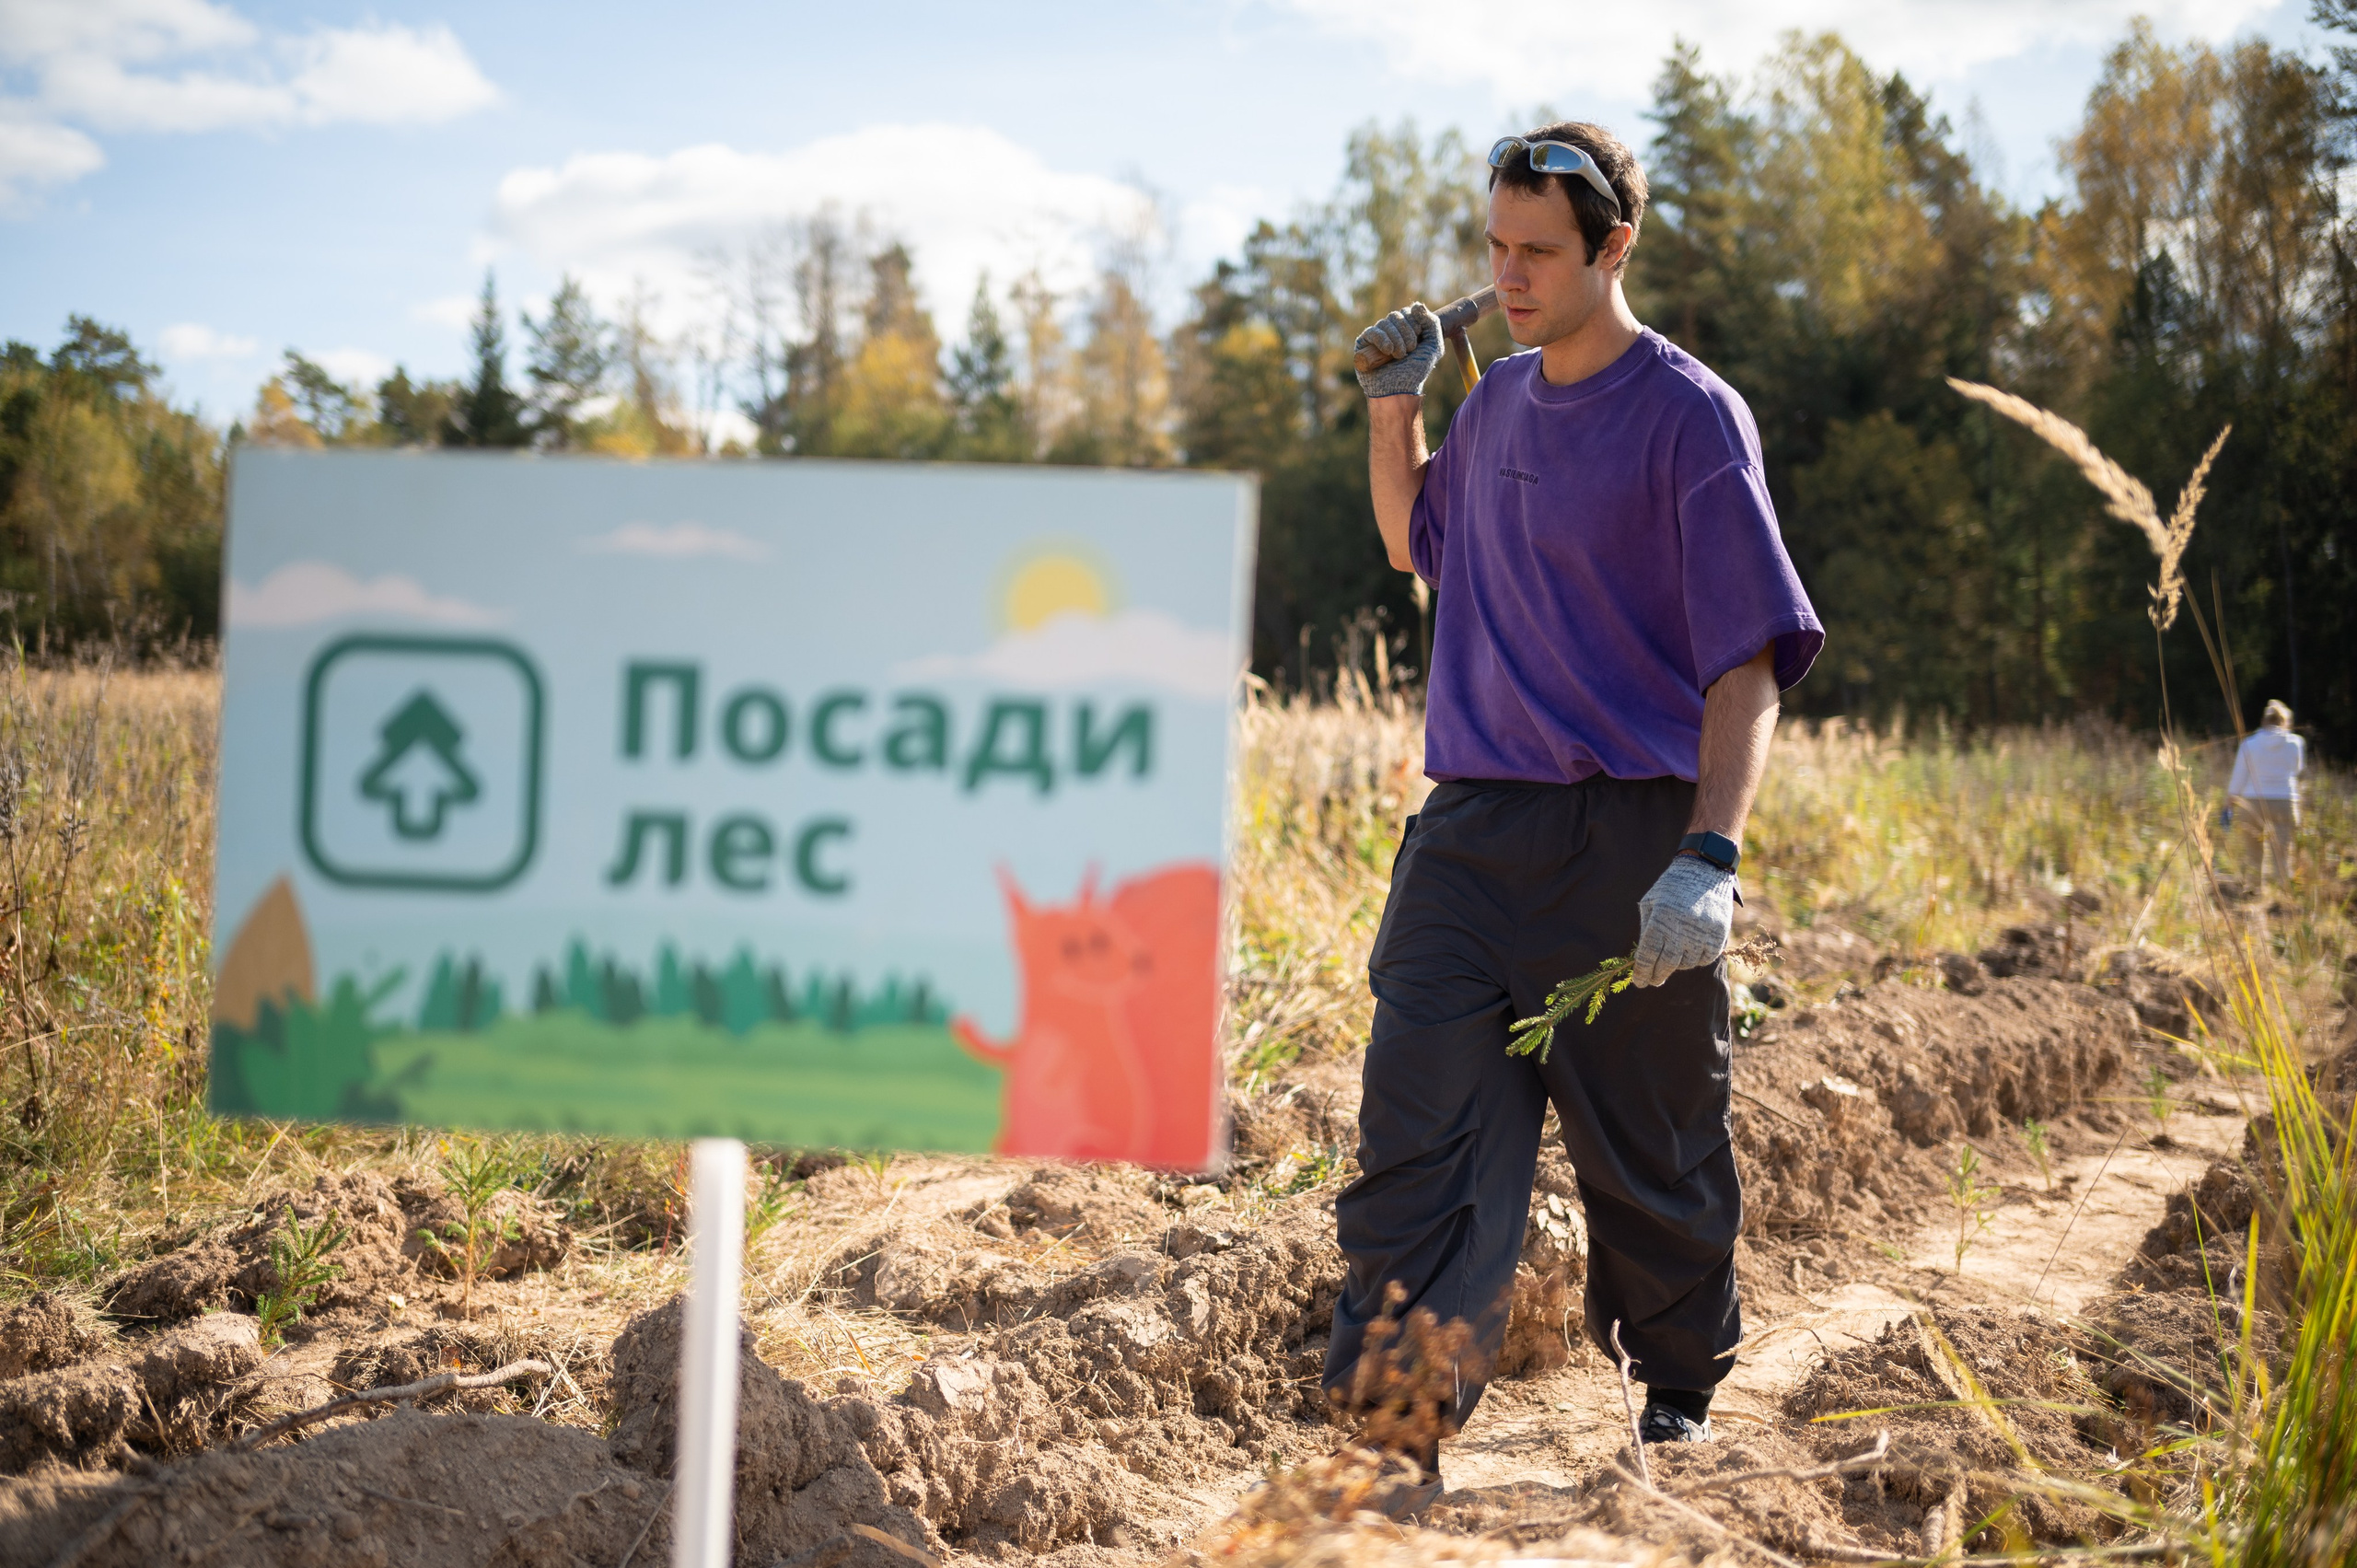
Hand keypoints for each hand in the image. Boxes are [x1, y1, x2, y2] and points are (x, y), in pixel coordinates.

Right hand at [1354, 303, 1443, 398]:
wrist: (1399, 390)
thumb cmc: (1416, 372)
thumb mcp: (1433, 346)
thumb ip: (1432, 323)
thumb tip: (1417, 304)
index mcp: (1407, 329)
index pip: (1408, 312)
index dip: (1414, 323)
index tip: (1418, 342)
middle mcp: (1391, 331)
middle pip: (1397, 315)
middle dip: (1406, 332)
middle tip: (1409, 351)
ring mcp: (1377, 336)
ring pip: (1385, 322)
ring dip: (1396, 339)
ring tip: (1399, 356)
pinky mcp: (1364, 344)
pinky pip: (1372, 331)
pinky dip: (1382, 339)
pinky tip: (1388, 351)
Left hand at [1630, 854, 1734, 987]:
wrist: (1705, 870)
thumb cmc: (1672, 887)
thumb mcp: (1651, 902)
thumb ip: (1646, 929)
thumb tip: (1642, 959)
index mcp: (1661, 919)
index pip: (1648, 955)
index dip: (1642, 972)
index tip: (1639, 982)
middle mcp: (1682, 927)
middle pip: (1667, 964)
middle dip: (1657, 976)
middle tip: (1653, 981)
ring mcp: (1702, 931)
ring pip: (1687, 963)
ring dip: (1677, 965)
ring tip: (1672, 957)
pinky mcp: (1718, 933)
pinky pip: (1706, 958)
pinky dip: (1696, 959)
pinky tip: (1690, 952)